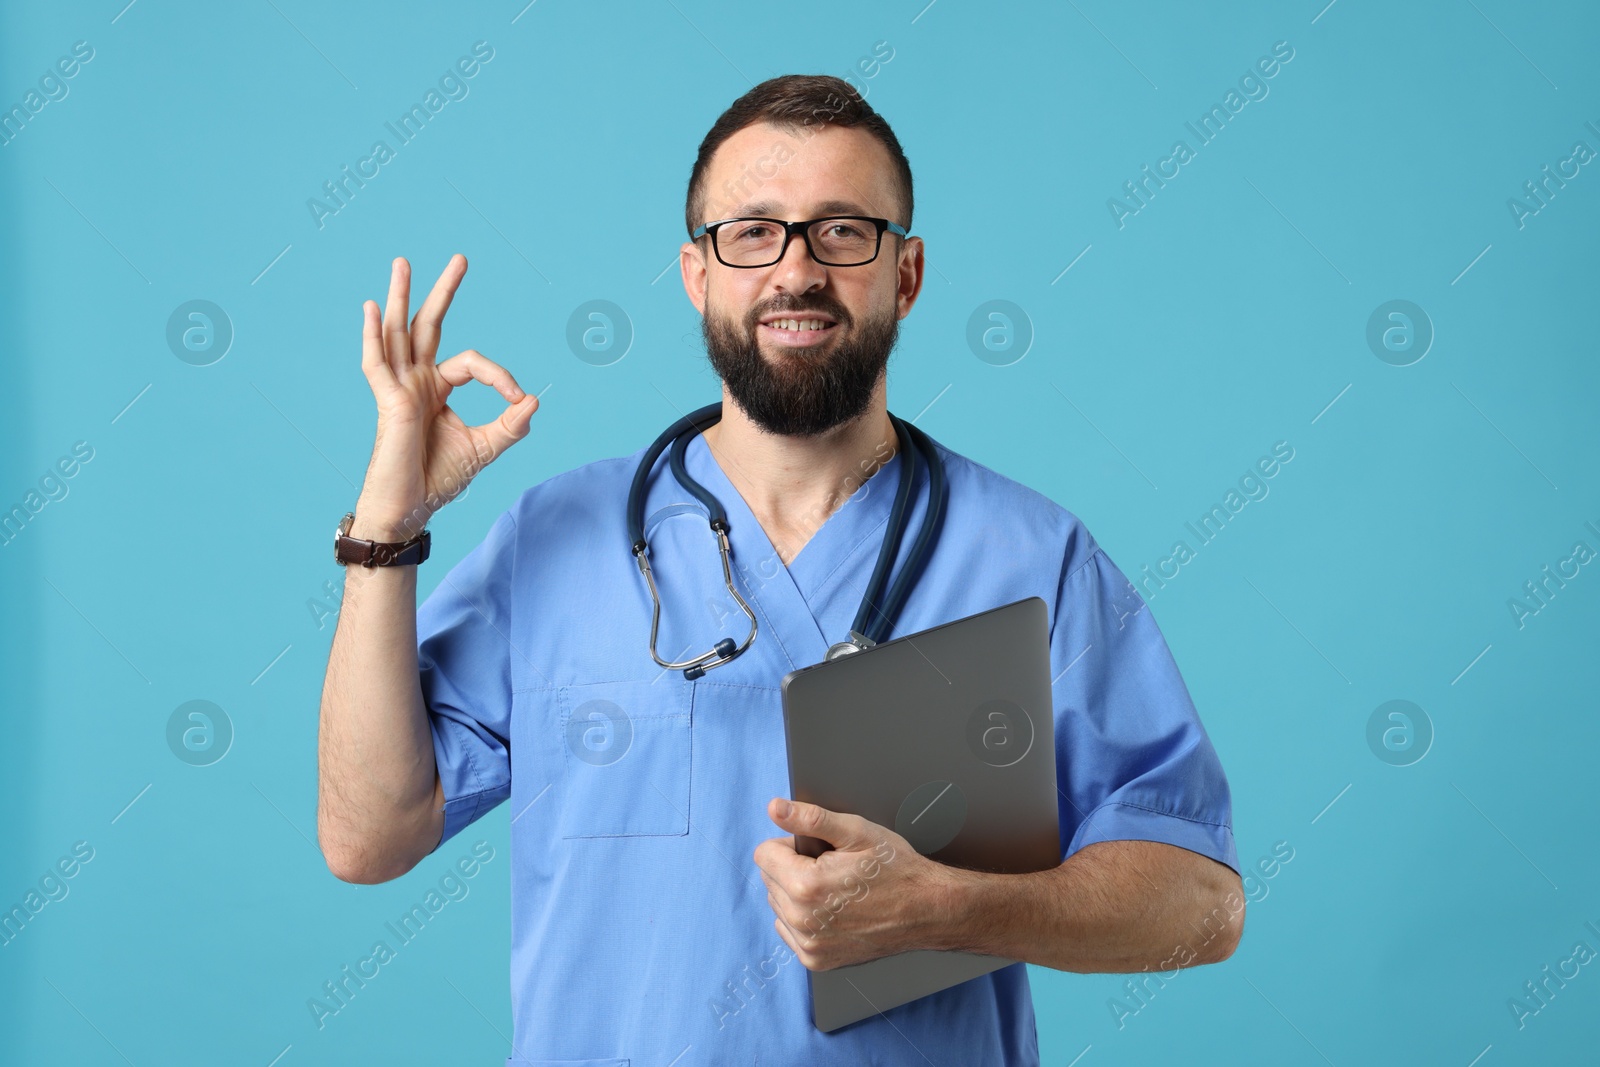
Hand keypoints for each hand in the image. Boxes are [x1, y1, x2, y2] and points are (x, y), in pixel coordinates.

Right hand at [353, 255, 537, 539]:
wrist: (410, 510)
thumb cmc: (437, 480)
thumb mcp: (484, 449)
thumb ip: (510, 426)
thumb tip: (535, 399)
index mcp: (437, 390)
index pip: (471, 363)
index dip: (499, 376)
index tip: (518, 400)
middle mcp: (416, 383)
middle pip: (428, 326)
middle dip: (443, 292)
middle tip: (461, 258)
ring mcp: (399, 390)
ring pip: (398, 333)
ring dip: (400, 297)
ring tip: (403, 262)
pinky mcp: (387, 403)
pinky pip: (376, 364)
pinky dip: (373, 335)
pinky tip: (372, 307)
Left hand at [753, 798, 955, 970]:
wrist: (926, 910)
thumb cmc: (896, 870)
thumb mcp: (856, 832)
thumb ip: (809, 819)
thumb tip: (775, 808)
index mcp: (805, 885)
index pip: (764, 854)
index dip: (790, 844)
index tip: (817, 850)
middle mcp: (801, 920)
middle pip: (769, 879)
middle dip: (793, 868)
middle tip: (832, 869)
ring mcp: (808, 945)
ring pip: (778, 905)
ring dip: (797, 894)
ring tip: (835, 890)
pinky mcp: (816, 960)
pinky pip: (789, 930)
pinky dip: (805, 918)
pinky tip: (833, 910)